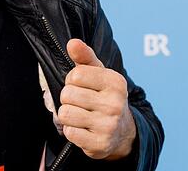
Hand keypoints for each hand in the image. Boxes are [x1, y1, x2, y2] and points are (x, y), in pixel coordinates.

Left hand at [57, 38, 136, 160]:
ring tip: (81, 115)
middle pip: (67, 94)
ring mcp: (108, 125)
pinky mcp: (100, 144)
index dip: (72, 80)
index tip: (82, 85)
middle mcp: (115, 104)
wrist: (122, 132)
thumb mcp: (99, 74)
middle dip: (68, 98)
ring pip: (65, 114)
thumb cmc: (104, 96)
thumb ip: (84, 57)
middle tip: (81, 102)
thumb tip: (72, 43)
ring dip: (68, 115)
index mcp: (116, 82)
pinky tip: (83, 129)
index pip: (75, 75)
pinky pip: (69, 132)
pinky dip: (71, 130)